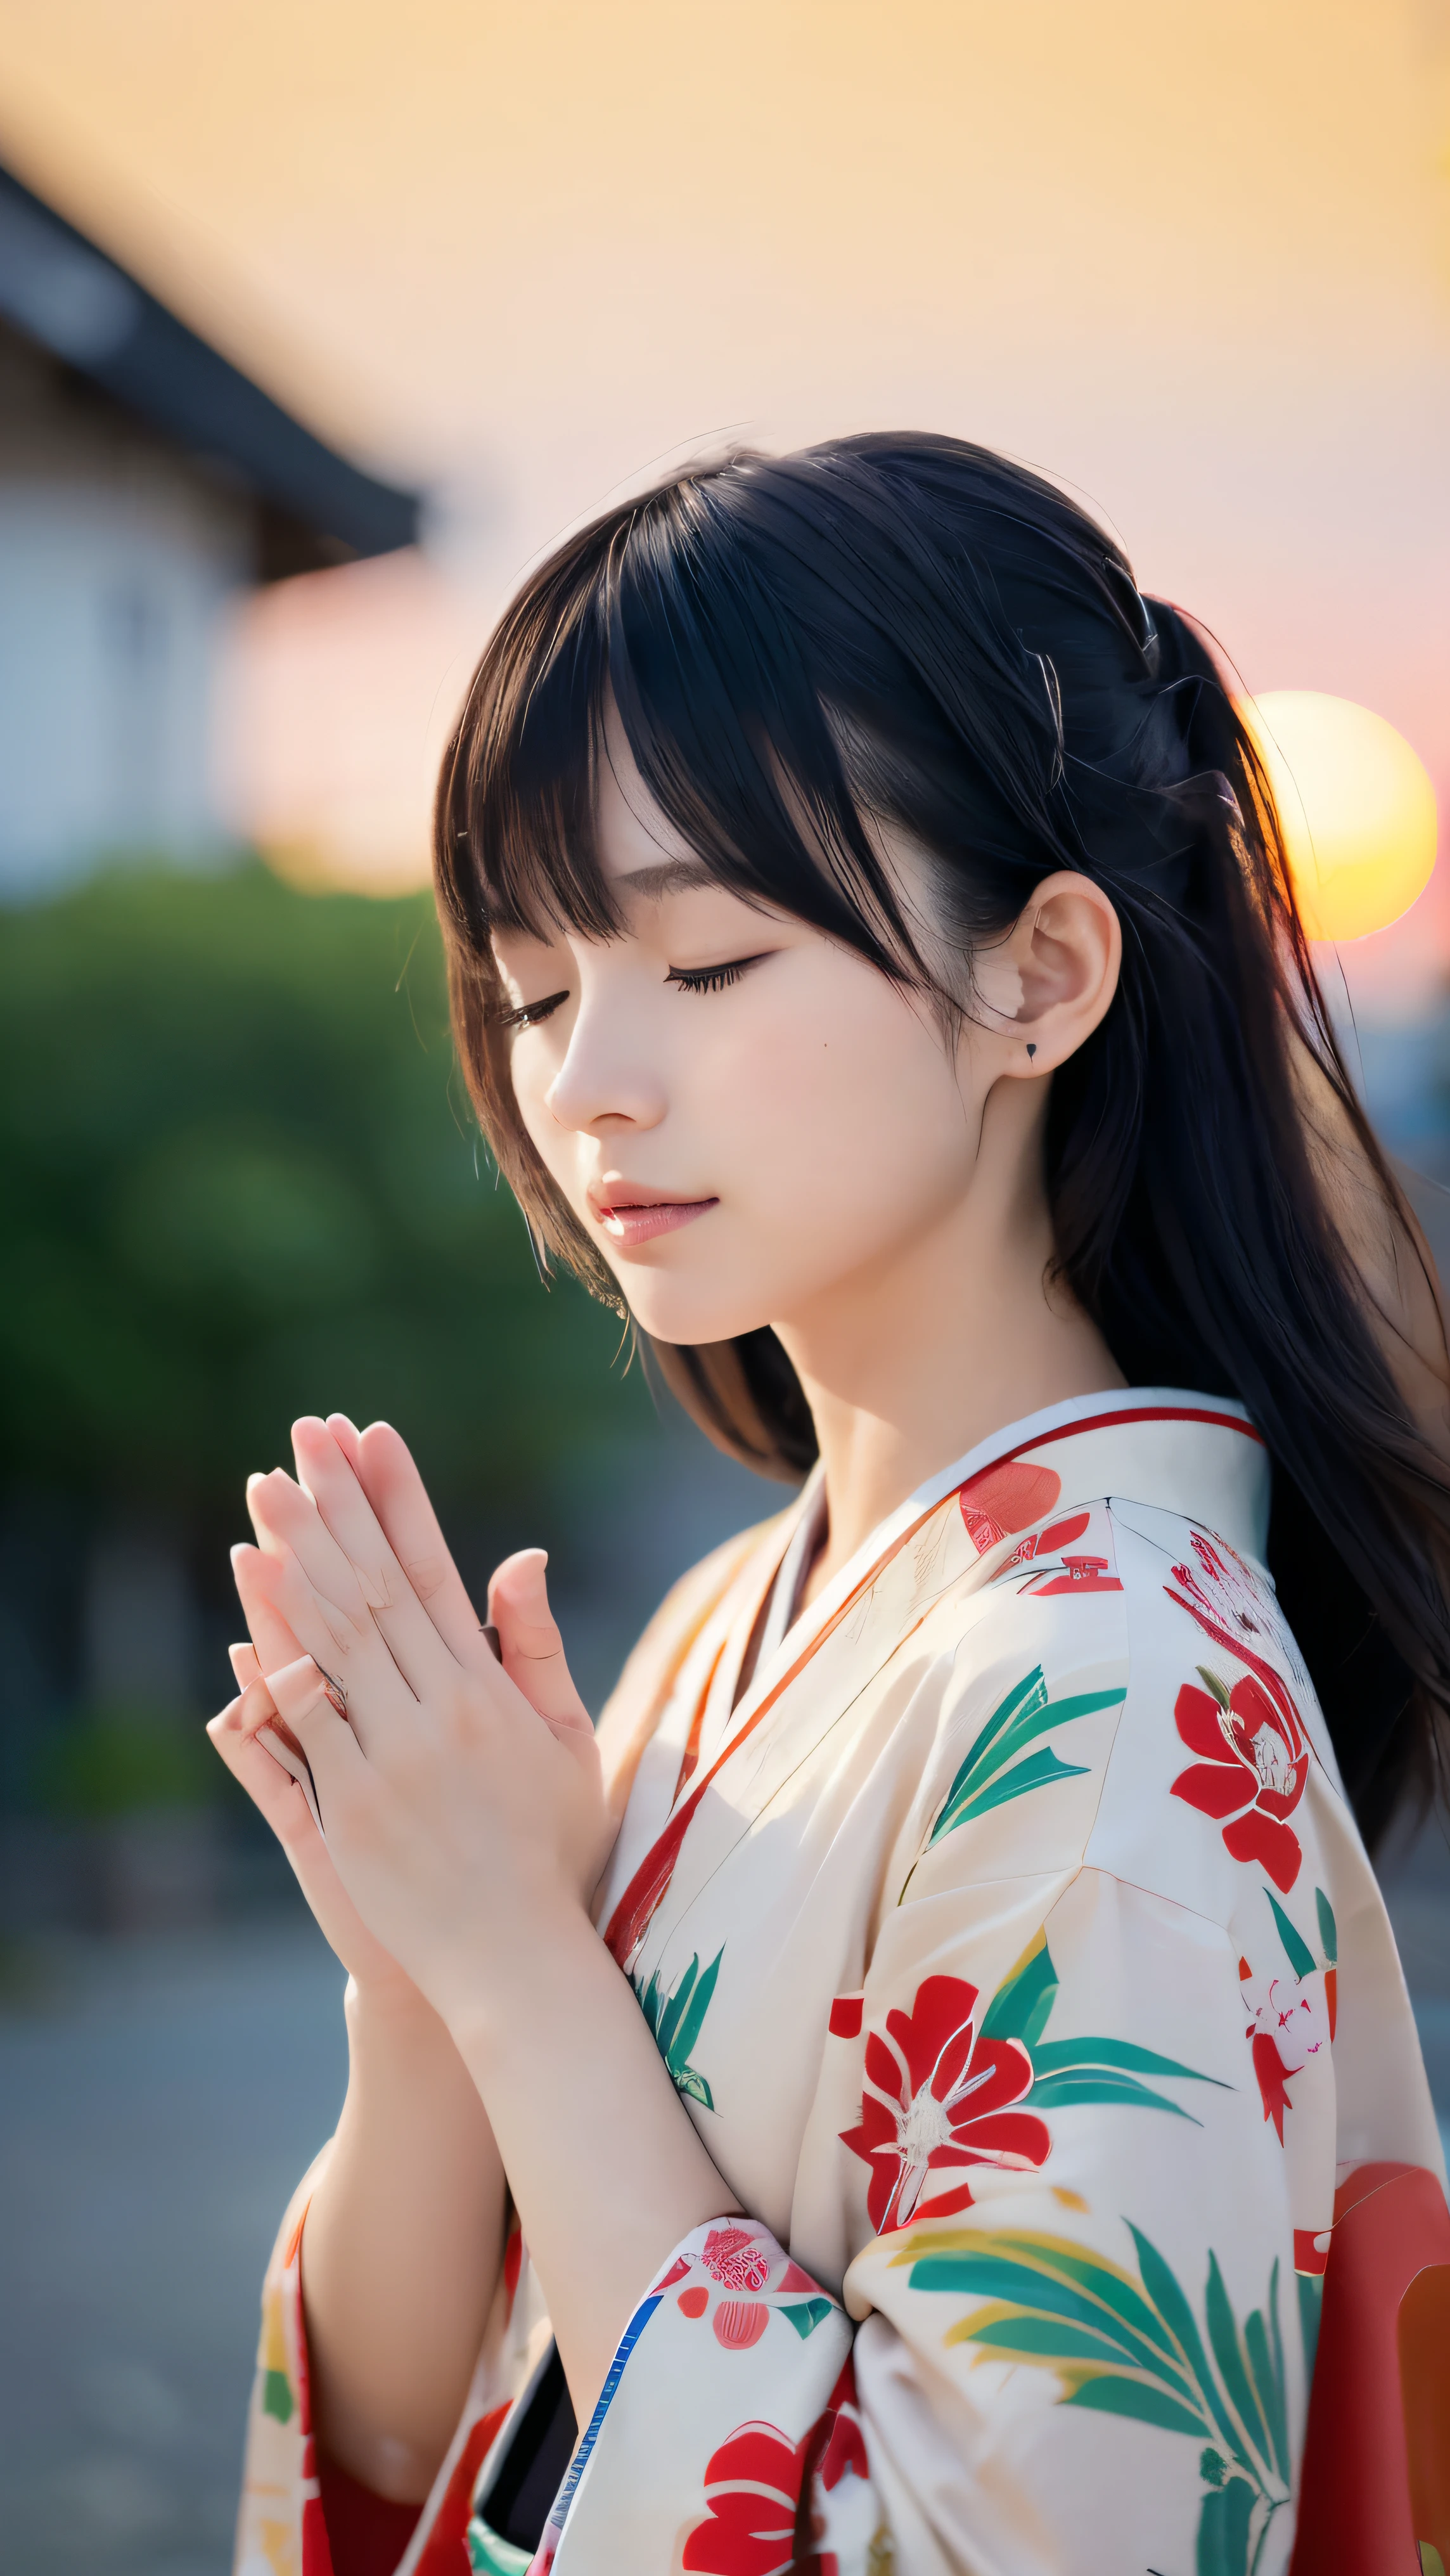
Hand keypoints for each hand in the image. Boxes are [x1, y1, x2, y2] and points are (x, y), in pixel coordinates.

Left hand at [230, 1416, 610, 2032]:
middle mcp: (444, 1712)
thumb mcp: (567, 1742)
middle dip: (338, 1507)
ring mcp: (395, 1758)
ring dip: (299, 1559)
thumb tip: (522, 1554)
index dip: (401, 1501)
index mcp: (492, 1692)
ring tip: (264, 1493)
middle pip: (378, 1587)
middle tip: (302, 1438)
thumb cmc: (550, 1850)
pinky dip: (280, 1656)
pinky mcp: (355, 1804)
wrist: (516, 1960)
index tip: (373, 1438)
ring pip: (339, 1638)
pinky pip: (310, 1717)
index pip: (436, 1571)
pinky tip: (255, 1604)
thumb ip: (534, 1649)